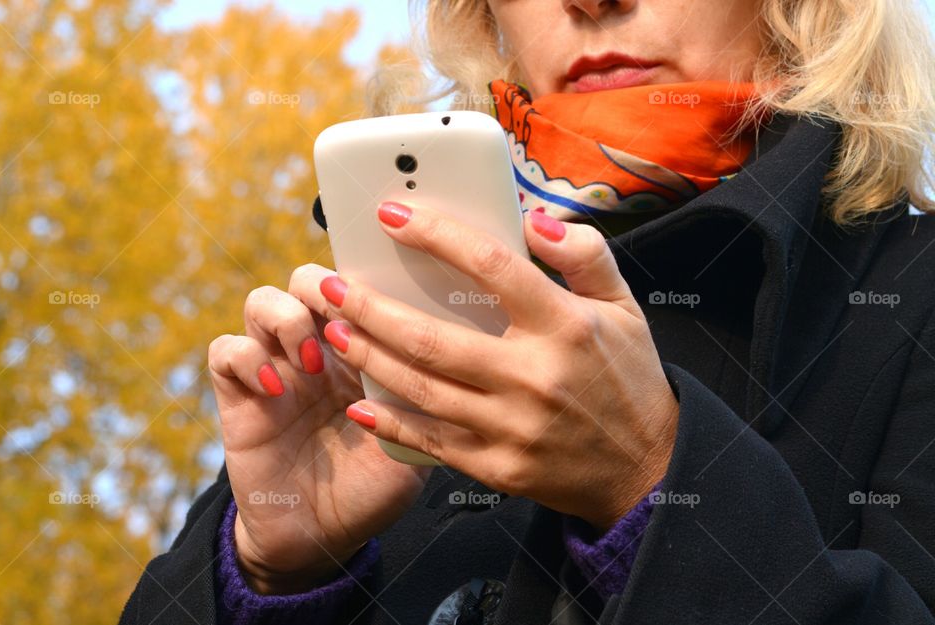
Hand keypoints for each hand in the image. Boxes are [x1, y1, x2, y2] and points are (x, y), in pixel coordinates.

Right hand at [207, 280, 432, 593]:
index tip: (384, 297)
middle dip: (321, 285)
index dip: (366, 280)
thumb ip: (425, 405)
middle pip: (307, 279)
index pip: (358, 289)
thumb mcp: (413, 446)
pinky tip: (275, 389)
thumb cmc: (371, 488)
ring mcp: (276, 369)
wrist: (321, 537)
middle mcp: (317, 351)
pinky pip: (225, 350)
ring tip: (310, 359)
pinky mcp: (240, 396)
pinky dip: (246, 358)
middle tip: (339, 320)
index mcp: (362, 353)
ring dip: (285, 318)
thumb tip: (452, 359)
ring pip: (262, 301)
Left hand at [307, 201, 678, 532]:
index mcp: (566, 326)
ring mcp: (513, 428)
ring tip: (331, 330)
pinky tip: (360, 401)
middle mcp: (534, 377)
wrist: (646, 468)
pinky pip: (432, 442)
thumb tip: (532, 219)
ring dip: (368, 357)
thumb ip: (585, 255)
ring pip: (421, 388)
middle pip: (433, 337)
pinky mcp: (499, 468)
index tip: (392, 214)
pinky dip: (391, 423)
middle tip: (331, 286)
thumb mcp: (624, 307)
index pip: (491, 267)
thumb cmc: (629, 377)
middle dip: (370, 309)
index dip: (436, 236)